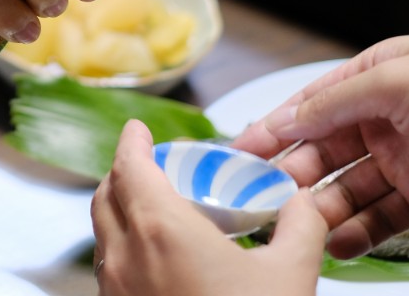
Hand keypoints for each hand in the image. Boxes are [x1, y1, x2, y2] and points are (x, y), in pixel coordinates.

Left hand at [92, 119, 324, 295]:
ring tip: (153, 209)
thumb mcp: (292, 276)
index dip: (131, 142)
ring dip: (120, 211)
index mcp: (160, 229)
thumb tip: (304, 202)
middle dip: (124, 172)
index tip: (138, 129)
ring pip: (104, 234)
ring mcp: (116, 290)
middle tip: (152, 165)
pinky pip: (111, 270)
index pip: (128, 166)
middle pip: (107, 195)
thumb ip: (301, 228)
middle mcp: (126, 256)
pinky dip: (124, 249)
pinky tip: (156, 262)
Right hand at [232, 33, 408, 257]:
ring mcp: (405, 158)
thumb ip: (334, 103)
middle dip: (290, 173)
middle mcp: (383, 117)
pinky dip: (357, 232)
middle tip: (258, 197)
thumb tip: (284, 119)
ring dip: (319, 207)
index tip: (239, 153)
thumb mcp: (393, 80)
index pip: (311, 105)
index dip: (274, 128)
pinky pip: (383, 217)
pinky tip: (334, 244)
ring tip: (294, 228)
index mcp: (373, 76)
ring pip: (348, 187)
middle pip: (323, 150)